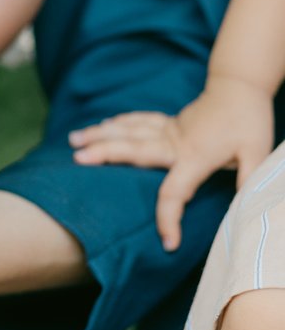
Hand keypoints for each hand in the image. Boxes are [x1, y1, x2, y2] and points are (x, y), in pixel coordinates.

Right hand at [69, 75, 274, 249]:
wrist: (240, 85)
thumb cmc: (249, 122)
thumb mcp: (257, 153)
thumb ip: (248, 179)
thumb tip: (245, 208)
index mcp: (194, 156)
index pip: (175, 191)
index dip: (169, 218)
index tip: (167, 243)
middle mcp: (174, 142)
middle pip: (133, 149)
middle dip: (103, 154)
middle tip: (77, 159)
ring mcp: (167, 129)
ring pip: (128, 131)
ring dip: (99, 134)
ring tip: (73, 140)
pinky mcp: (167, 122)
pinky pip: (136, 121)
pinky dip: (116, 123)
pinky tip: (101, 126)